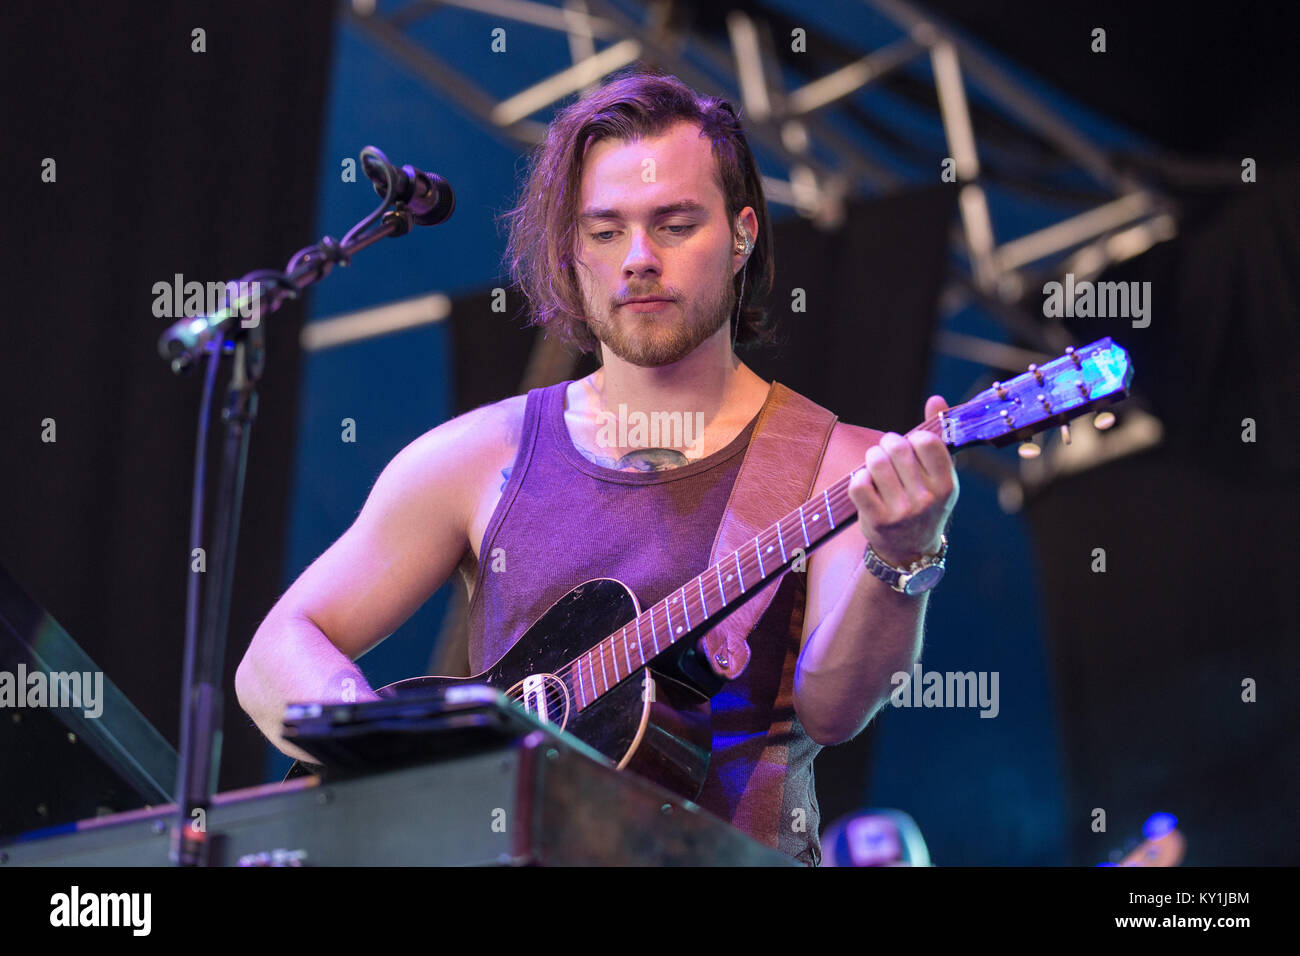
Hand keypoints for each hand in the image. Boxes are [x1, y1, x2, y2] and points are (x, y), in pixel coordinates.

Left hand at [848, 395, 958, 567]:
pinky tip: (866, 484)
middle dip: (888, 444)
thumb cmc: (925, 502)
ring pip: (875, 462)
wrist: (910, 551)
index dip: (914, 438)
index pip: (927, 441)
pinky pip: (858, 484)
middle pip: (897, 448)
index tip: (912, 446)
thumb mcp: (940, 475)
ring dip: (871, 458)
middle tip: (887, 452)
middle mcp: (927, 500)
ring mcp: (901, 512)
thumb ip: (938, 436)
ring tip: (876, 465)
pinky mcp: (876, 521)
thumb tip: (936, 399)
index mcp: (947, 485)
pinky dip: (858, 479)